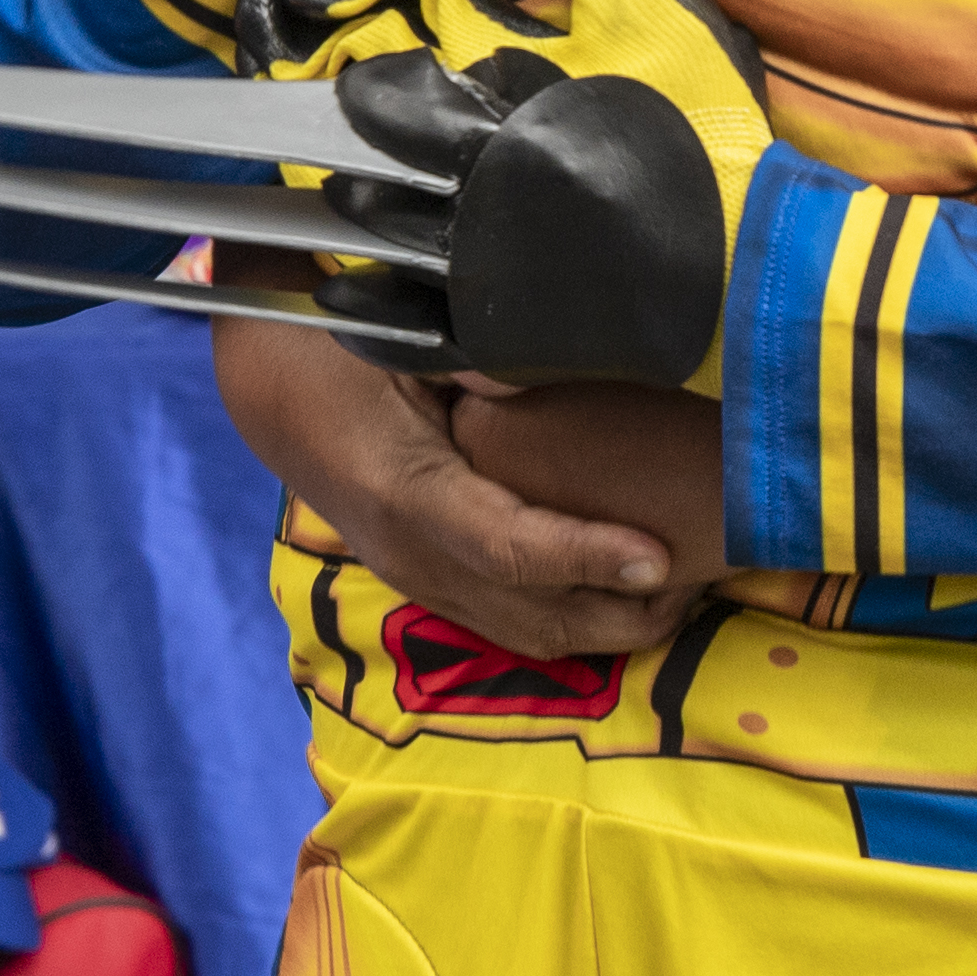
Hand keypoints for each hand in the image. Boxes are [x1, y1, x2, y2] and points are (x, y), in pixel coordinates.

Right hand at [211, 319, 710, 664]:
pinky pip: (517, 628)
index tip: (660, 554)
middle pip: (536, 618)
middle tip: (706, 576)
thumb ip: (477, 356)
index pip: (509, 547)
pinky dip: (581, 620)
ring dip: (613, 627)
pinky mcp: (433, 587)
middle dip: (627, 612)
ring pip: (532, 638)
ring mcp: (420, 582)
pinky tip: (634, 591)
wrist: (270, 388)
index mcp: (406, 492)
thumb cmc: (340, 350)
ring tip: (688, 590)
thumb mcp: (401, 337)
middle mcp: (413, 556)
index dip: (587, 557)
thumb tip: (554, 362)